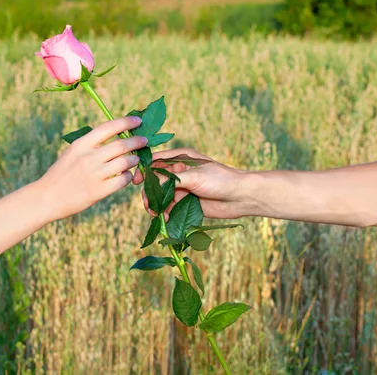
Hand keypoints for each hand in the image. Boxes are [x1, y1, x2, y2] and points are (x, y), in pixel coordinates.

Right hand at [41, 116, 147, 220]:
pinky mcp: (98, 191)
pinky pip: (122, 180)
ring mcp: (94, 174)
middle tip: (144, 141)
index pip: (109, 127)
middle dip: (137, 141)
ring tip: (136, 160)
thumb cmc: (61, 174)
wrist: (47, 198)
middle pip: (121, 145)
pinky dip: (128, 177)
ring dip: (135, 160)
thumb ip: (91, 144)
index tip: (138, 120)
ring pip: (125, 162)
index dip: (126, 122)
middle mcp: (88, 157)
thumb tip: (116, 134)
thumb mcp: (72, 153)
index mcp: (81, 144)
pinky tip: (127, 176)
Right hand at [133, 148, 248, 219]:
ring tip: (155, 213)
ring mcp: (182, 187)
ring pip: (161, 196)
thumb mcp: (195, 176)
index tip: (135, 181)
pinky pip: (169, 207)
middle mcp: (179, 171)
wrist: (241, 197)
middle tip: (148, 204)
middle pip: (155, 181)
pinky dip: (164, 213)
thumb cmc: (221, 180)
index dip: (144, 171)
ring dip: (155, 204)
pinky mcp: (185, 202)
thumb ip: (172, 179)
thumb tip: (152, 184)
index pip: (156, 161)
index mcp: (181, 158)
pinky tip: (164, 218)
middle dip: (149, 192)